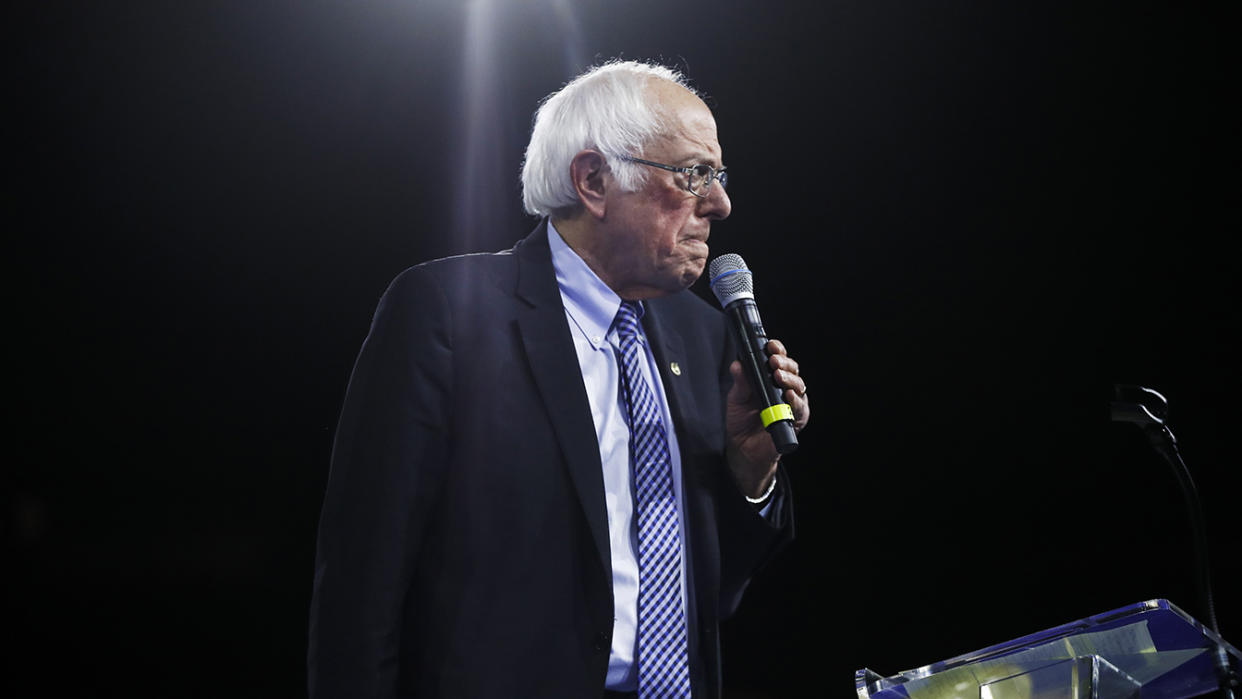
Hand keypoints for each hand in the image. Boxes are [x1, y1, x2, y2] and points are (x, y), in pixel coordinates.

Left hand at [725, 339, 809, 497]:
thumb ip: (740, 381)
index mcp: (771, 378)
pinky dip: (795, 400)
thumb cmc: (742, 420)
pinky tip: (788, 395)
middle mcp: (785, 388)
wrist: (744, 448)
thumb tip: (737, 364)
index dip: (777, 350)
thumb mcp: (737, 397)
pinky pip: (800, 408)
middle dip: (784, 362)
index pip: (779, 359)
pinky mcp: (797, 419)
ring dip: (789, 379)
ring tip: (778, 376)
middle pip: (792, 369)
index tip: (770, 345)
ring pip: (799, 385)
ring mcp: (793, 403)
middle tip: (773, 361)